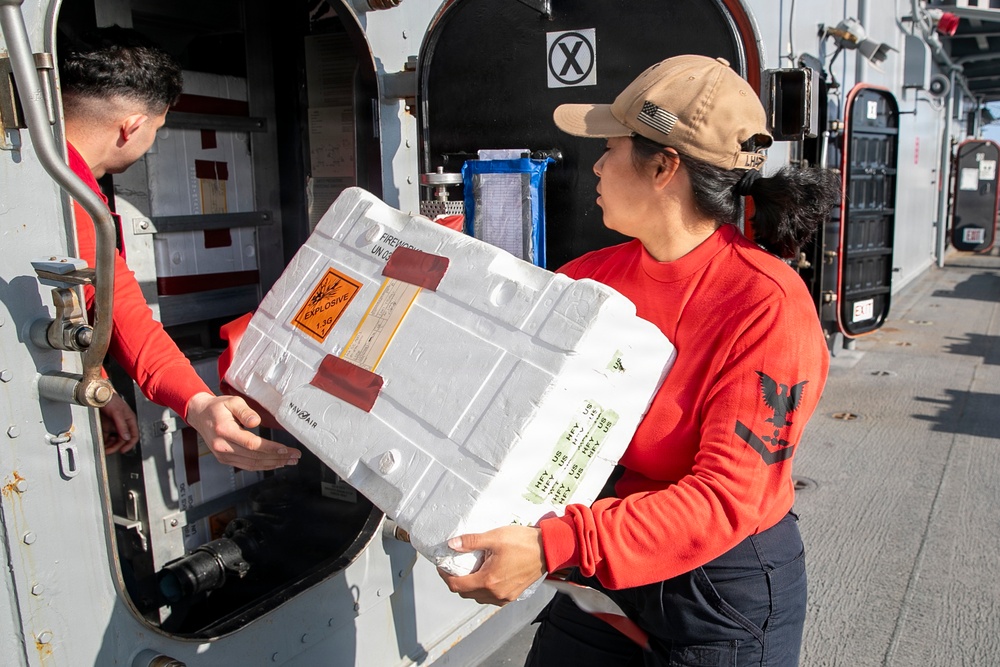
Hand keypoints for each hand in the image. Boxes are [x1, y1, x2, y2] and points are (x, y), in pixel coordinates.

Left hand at [99, 393, 138, 453]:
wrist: (98, 395)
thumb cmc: (110, 399)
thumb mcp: (117, 413)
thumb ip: (122, 425)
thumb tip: (126, 437)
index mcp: (129, 420)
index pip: (133, 435)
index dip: (129, 444)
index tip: (123, 450)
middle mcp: (122, 424)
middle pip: (122, 440)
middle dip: (116, 446)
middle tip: (109, 451)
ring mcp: (114, 425)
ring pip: (114, 439)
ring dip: (109, 445)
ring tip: (104, 448)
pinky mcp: (106, 426)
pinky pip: (106, 436)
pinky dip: (104, 441)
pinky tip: (101, 443)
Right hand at [185, 392, 300, 470]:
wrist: (200, 416)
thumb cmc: (217, 407)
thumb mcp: (232, 402)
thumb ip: (245, 411)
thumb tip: (257, 422)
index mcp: (224, 431)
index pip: (251, 444)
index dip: (270, 448)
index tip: (285, 449)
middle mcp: (222, 446)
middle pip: (254, 457)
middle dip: (277, 458)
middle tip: (295, 456)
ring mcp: (223, 455)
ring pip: (252, 464)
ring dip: (273, 464)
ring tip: (289, 461)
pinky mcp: (225, 459)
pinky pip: (246, 466)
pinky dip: (262, 466)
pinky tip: (275, 463)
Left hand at [438, 525, 546, 605]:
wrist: (548, 549)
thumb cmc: (524, 543)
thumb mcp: (494, 537)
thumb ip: (471, 542)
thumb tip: (452, 544)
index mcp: (488, 580)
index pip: (457, 586)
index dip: (445, 576)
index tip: (442, 567)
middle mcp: (495, 593)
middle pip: (465, 593)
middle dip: (456, 581)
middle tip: (454, 566)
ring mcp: (504, 597)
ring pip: (478, 597)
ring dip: (469, 586)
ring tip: (470, 569)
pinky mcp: (512, 595)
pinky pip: (490, 598)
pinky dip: (483, 590)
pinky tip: (485, 576)